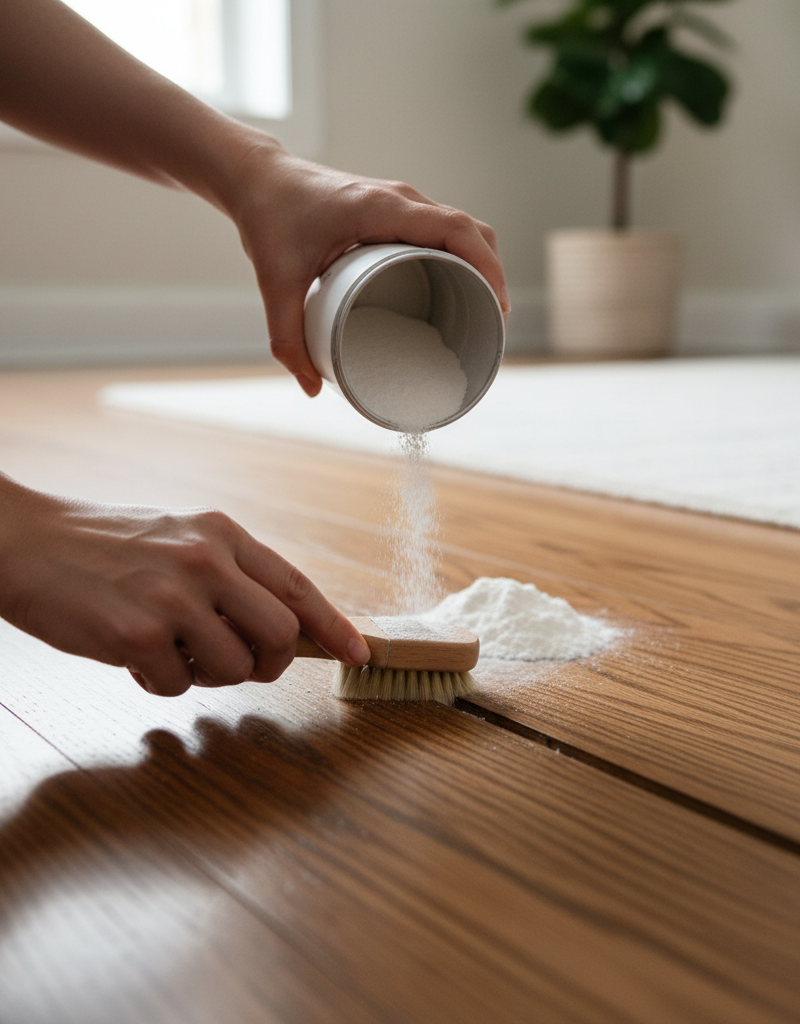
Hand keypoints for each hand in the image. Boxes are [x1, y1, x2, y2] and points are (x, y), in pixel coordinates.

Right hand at [0, 476, 370, 695]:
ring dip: (207, 676)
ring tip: (170, 652)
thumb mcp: (178, 538)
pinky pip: (179, 686)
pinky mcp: (137, 634)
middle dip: (269, 664)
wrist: (25, 543)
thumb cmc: (104, 546)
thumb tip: (286, 626)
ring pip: (233, 669)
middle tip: (238, 665)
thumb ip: (231, 574)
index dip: (333, 625)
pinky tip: (134, 658)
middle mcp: (206, 560)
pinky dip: (161, 683)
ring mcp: (173, 596)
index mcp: (222, 533)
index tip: (358, 652)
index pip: (297, 586)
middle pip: (281, 636)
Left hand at [223, 140, 510, 394]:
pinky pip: (442, 227)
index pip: (456, 230)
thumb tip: (311, 389)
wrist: (257, 179)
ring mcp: (400, 201)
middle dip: (492, 274)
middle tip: (492, 320)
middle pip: (471, 230)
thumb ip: (287, 338)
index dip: (486, 266)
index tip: (497, 306)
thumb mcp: (275, 282)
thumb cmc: (268, 219)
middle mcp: (400, 199)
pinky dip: (460, 254)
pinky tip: (455, 285)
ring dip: (479, 263)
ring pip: (461, 227)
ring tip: (480, 308)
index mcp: (382, 209)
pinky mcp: (393, 208)